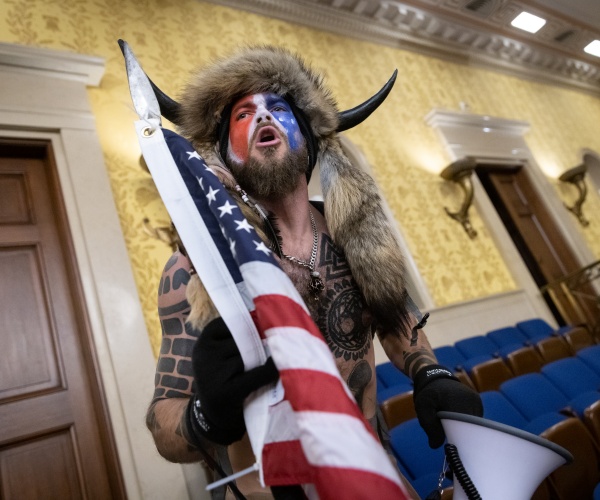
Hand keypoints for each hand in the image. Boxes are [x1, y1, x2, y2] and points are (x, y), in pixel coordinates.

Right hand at [186, 317, 278, 445]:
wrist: (213, 418)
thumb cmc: (224, 378)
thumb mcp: (220, 355)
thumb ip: (236, 337)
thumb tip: (268, 316)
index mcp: (203, 342)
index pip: (229, 322)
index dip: (248, 323)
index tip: (261, 326)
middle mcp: (204, 355)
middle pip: (242, 338)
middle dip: (256, 343)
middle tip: (266, 349)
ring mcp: (213, 374)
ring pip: (250, 355)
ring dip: (261, 359)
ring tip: (261, 367)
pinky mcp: (226, 393)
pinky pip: (257, 375)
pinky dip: (270, 371)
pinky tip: (279, 369)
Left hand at [413, 364, 482, 448]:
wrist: (435, 378)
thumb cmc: (428, 394)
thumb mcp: (422, 407)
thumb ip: (428, 425)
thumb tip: (435, 445)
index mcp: (457, 402)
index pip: (462, 428)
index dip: (456, 438)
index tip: (450, 444)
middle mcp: (471, 401)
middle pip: (469, 427)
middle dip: (458, 433)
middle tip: (448, 435)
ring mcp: (477, 401)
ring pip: (473, 425)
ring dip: (462, 428)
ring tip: (450, 423)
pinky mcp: (478, 403)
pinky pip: (474, 420)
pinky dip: (466, 423)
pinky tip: (455, 419)